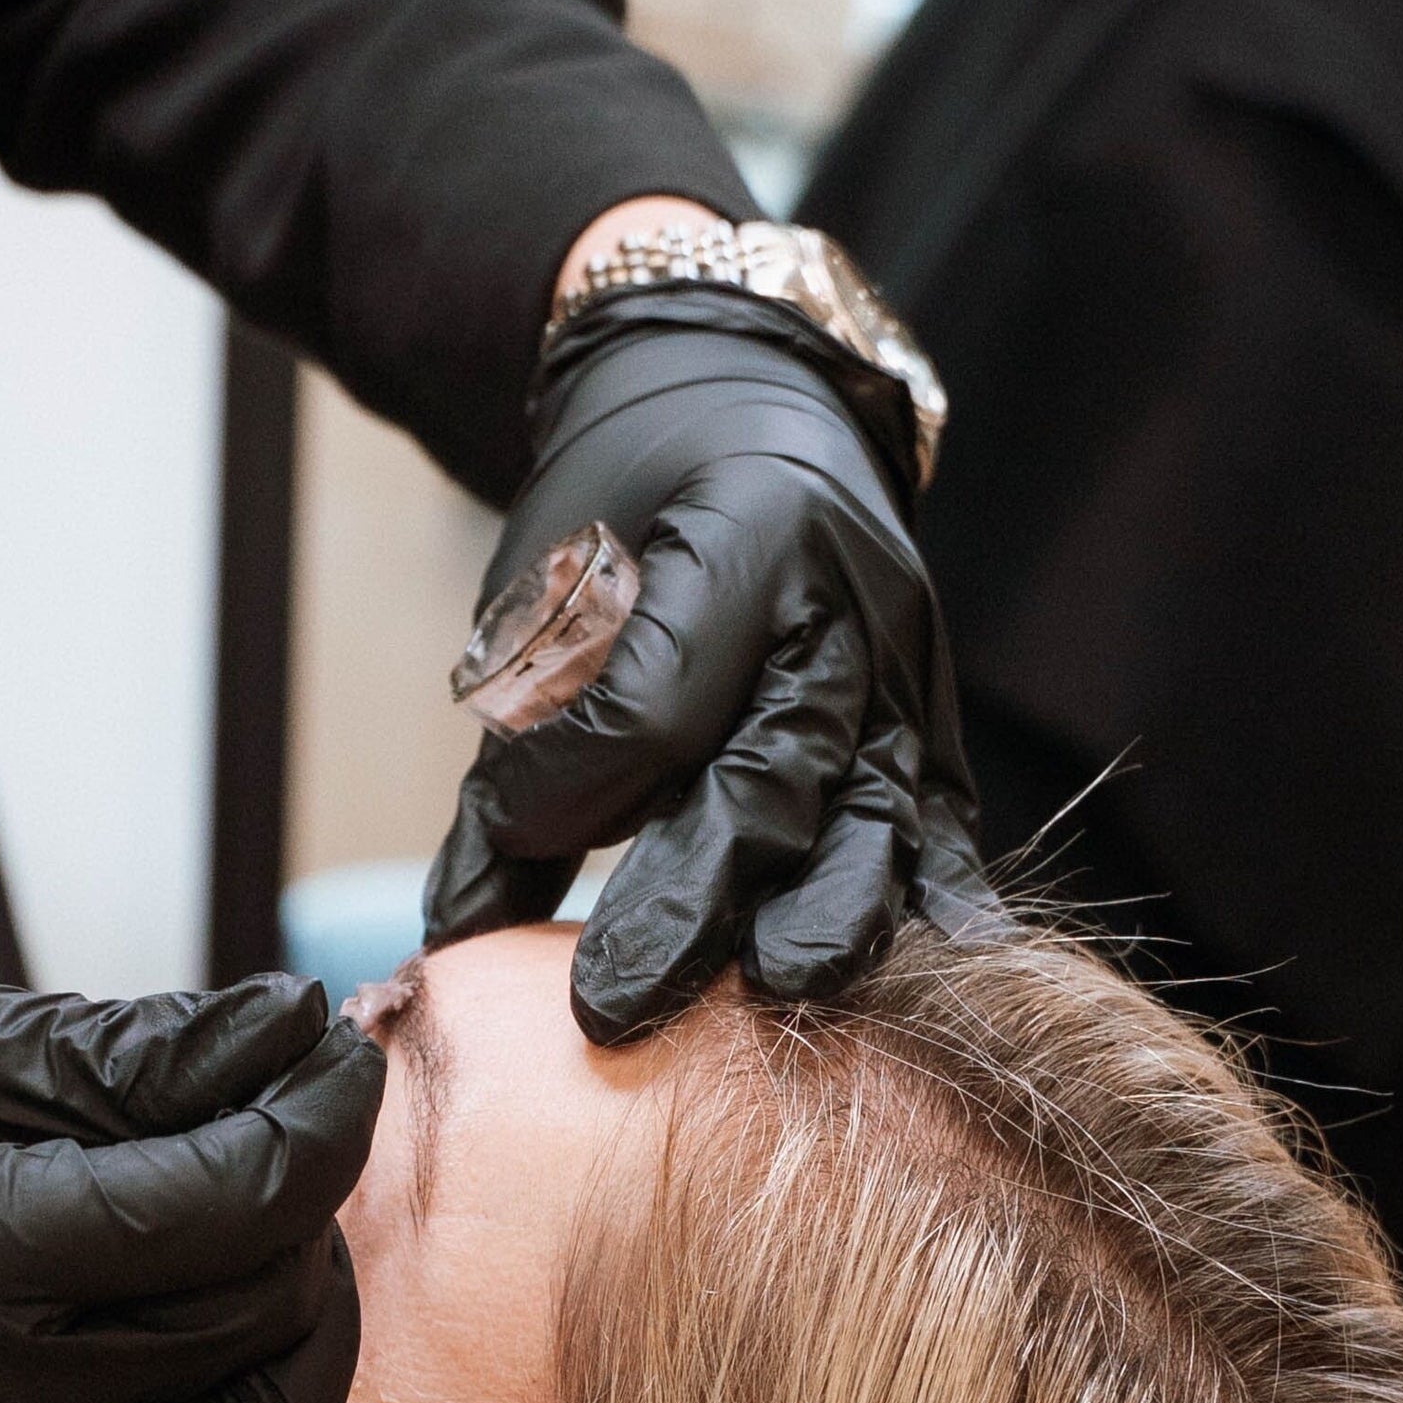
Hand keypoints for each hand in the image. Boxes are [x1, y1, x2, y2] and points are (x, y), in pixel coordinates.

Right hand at [0, 970, 381, 1402]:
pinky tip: (214, 1296)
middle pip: (252, 1316)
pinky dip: (241, 1395)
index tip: (328, 1041)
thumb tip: (294, 1029)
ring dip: (300, 1318)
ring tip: (256, 1213)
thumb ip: (121, 1050)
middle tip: (288, 1104)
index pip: (215, 1207)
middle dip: (310, 1199)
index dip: (313, 1117)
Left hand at [428, 282, 993, 1043]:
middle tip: (610, 1007)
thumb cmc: (625, 494)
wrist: (746, 394)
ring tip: (775, 994)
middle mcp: (837, 602)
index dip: (565, 792)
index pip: (653, 704)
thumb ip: (517, 750)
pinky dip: (934, 883)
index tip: (497, 853)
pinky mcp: (931, 706)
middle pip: (769, 776)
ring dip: (824, 914)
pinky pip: (939, 808)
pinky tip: (942, 947)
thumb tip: (460, 931)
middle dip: (689, 901)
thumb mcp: (548, 580)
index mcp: (735, 538)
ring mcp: (901, 657)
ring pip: (874, 810)